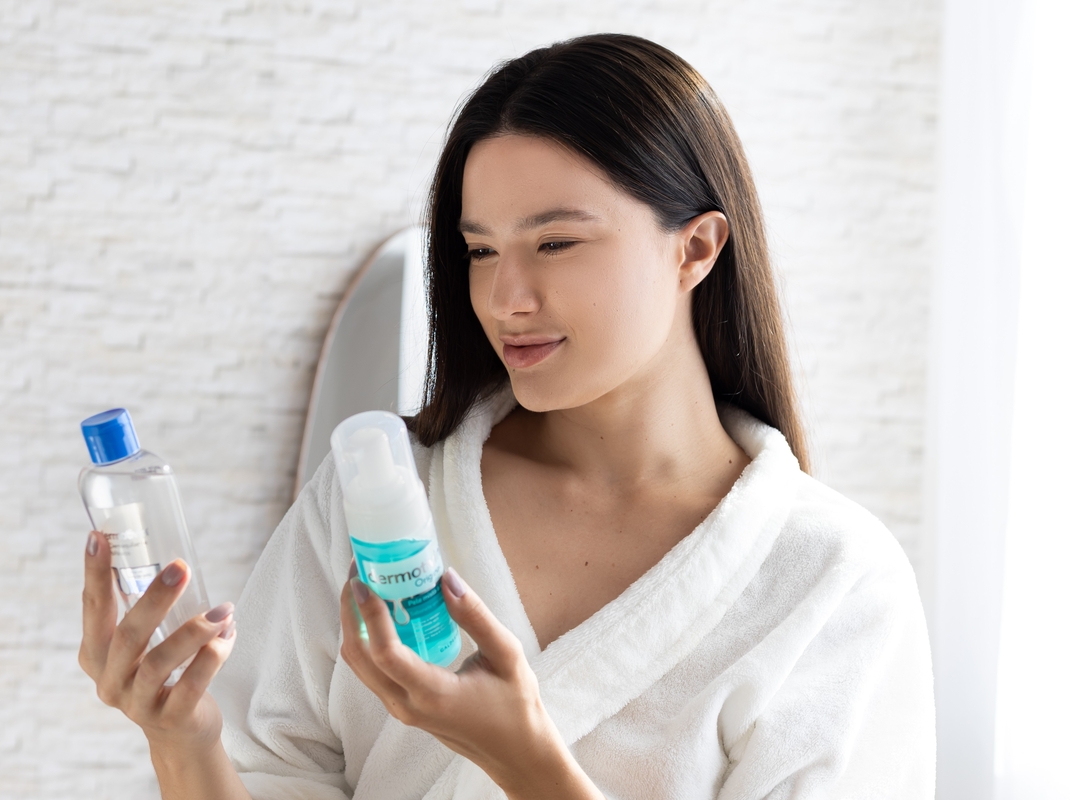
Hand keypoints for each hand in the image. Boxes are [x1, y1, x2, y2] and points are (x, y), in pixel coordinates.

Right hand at [79, 530, 236, 756]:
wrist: (180, 734)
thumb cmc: (163, 675)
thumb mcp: (145, 644)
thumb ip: (147, 611)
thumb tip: (170, 559)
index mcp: (97, 654)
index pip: (93, 609)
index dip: (95, 574)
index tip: (99, 538)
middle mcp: (110, 680)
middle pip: (127, 636)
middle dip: (154, 599)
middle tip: (181, 568)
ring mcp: (137, 703)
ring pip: (159, 663)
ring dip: (194, 631)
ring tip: (224, 611)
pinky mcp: (170, 719)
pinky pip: (190, 687)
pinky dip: (211, 659)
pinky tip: (228, 637)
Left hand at [339, 562, 603, 799]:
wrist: (515, 749)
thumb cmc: (515, 703)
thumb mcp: (506, 654)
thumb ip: (476, 616)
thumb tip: (446, 577)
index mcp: (433, 693)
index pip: (384, 652)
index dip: (368, 613)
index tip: (363, 579)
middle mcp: (408, 705)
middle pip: (358, 656)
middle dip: (350, 611)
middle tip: (358, 571)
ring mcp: (401, 709)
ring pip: (359, 665)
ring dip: (354, 624)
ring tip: (366, 585)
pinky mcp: (402, 706)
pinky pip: (371, 670)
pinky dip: (367, 638)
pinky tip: (383, 612)